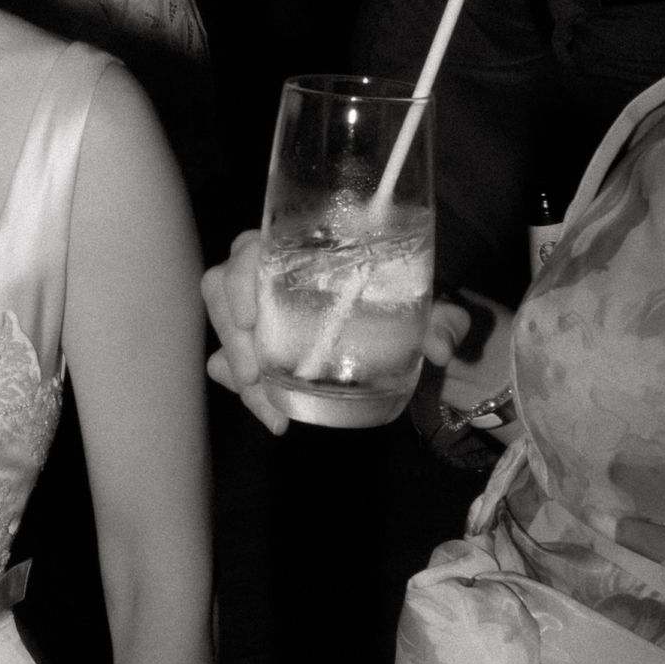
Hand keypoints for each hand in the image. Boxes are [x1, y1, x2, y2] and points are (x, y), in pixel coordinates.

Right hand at [204, 229, 470, 434]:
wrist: (409, 334)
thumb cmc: (411, 306)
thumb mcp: (431, 311)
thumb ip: (442, 321)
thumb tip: (443, 348)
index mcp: (305, 248)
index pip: (251, 248)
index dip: (240, 278)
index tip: (249, 318)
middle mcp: (273, 271)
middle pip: (222, 288)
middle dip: (232, 336)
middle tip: (255, 379)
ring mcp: (260, 308)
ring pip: (224, 327)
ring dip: (236, 367)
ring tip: (269, 407)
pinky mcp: (257, 344)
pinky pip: (228, 361)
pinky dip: (242, 387)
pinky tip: (273, 415)